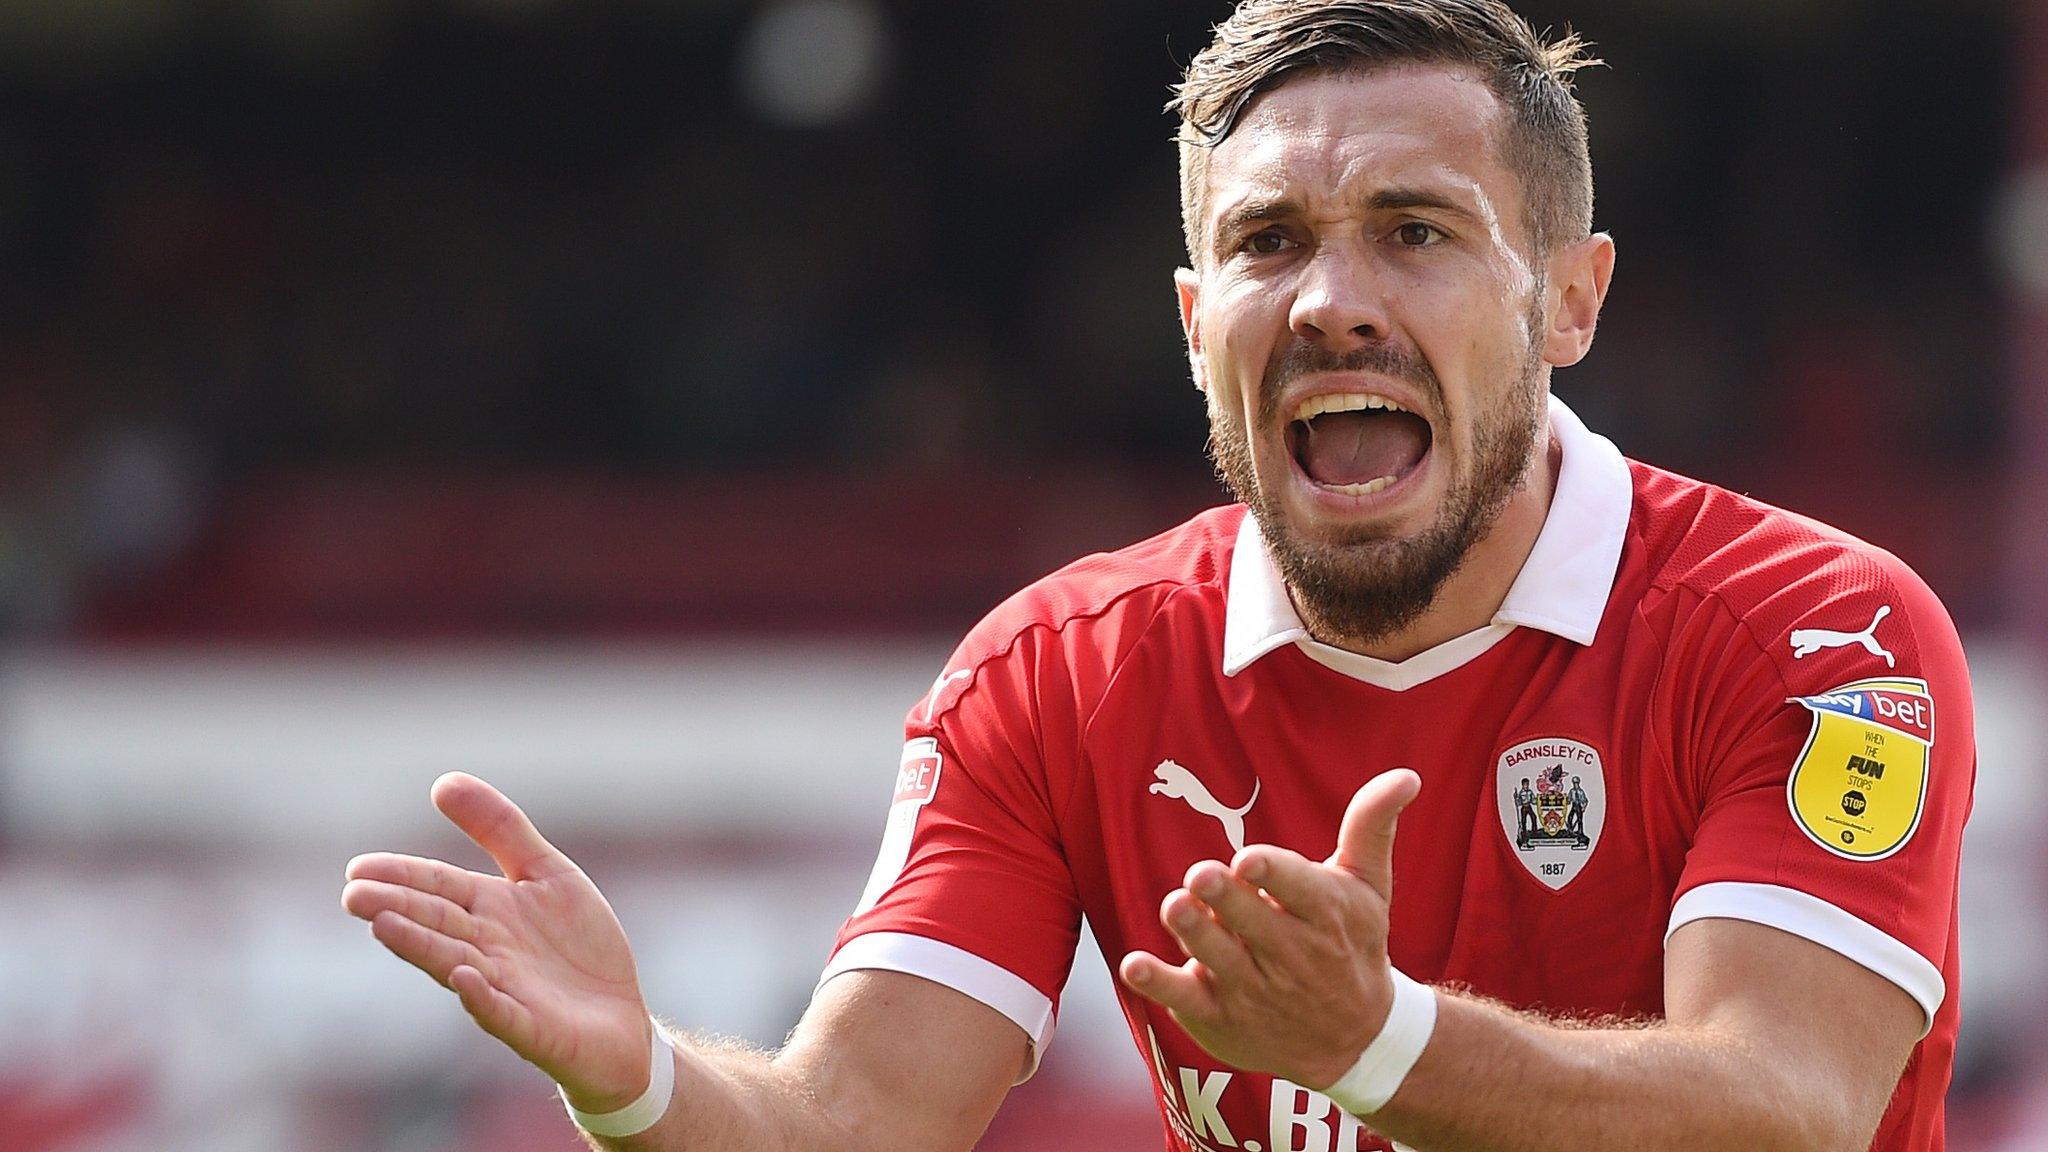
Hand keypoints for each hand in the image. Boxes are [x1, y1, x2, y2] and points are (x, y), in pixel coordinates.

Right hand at [342, 772, 656, 1111]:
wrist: (621, 1016)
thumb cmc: (578, 946)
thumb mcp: (546, 873)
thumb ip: (500, 829)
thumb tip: (442, 781)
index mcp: (489, 911)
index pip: (438, 888)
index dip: (402, 876)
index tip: (356, 868)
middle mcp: (487, 950)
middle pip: (436, 924)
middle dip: (396, 909)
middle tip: (353, 895)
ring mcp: (507, 991)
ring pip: (456, 965)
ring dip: (421, 947)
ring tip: (384, 927)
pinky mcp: (534, 1028)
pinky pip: (504, 1014)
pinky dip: (483, 997)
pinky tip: (466, 978)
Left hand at [1118, 769, 1420, 1088]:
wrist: (1356, 1039)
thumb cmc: (1354, 943)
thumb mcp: (1370, 887)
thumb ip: (1371, 826)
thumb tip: (1407, 776)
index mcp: (1326, 914)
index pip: (1298, 889)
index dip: (1272, 874)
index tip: (1249, 859)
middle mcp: (1291, 955)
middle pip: (1253, 922)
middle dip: (1226, 898)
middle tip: (1200, 875)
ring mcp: (1254, 989)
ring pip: (1221, 959)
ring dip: (1195, 933)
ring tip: (1173, 905)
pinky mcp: (1222, 1017)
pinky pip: (1187, 1000)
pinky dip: (1160, 985)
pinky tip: (1135, 966)